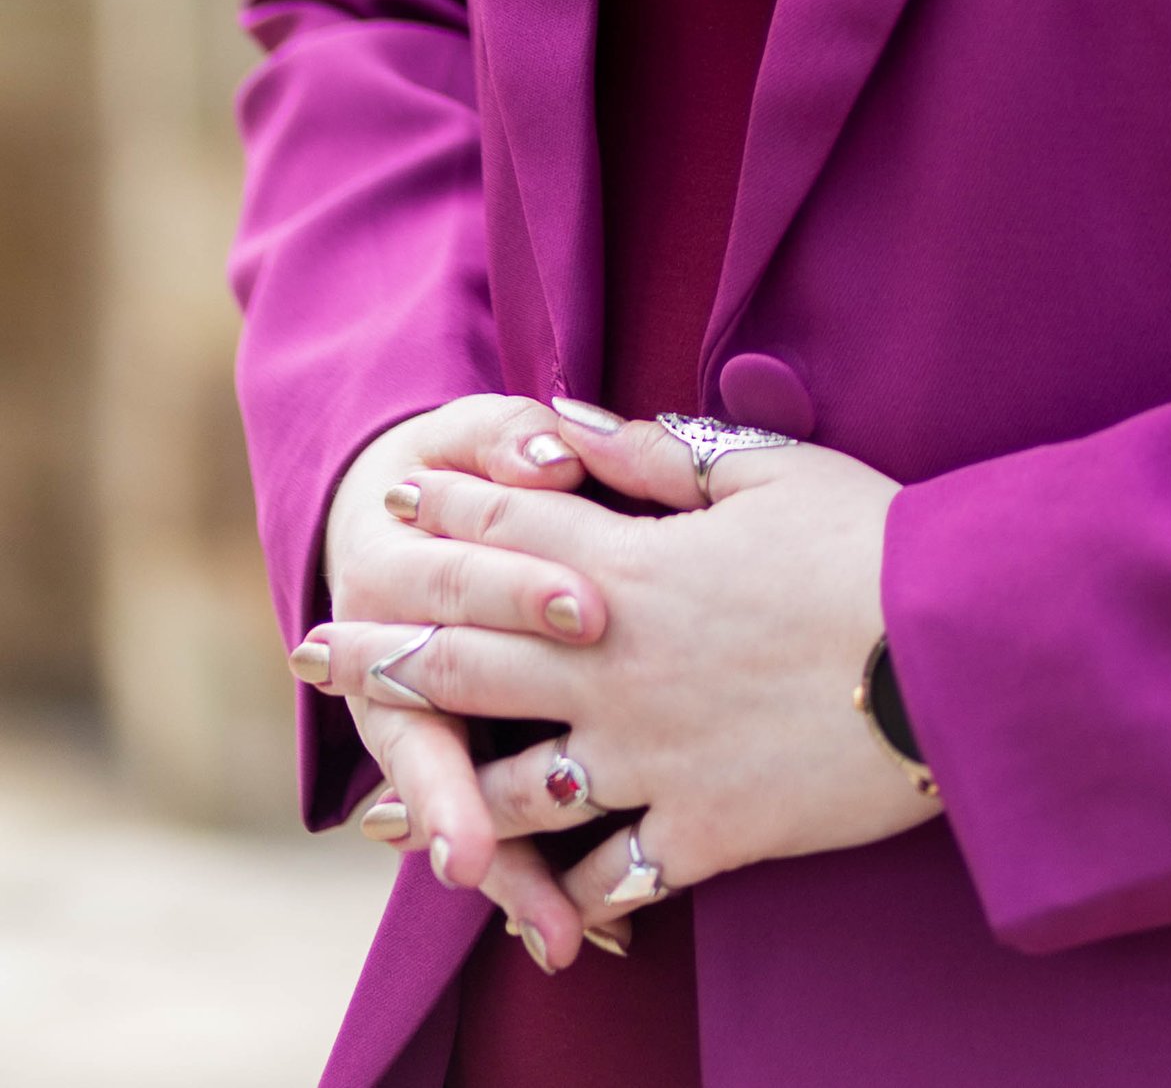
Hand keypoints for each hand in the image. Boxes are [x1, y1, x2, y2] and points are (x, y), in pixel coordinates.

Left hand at [301, 404, 930, 967]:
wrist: (949, 655)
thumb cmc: (869, 542)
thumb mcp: (765, 470)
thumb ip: (653, 454)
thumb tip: (568, 414)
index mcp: (631, 572)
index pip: (511, 528)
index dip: (448, 504)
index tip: (393, 494)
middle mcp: (616, 672)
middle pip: (470, 662)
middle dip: (384, 653)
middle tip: (312, 650)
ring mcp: (651, 761)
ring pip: (515, 788)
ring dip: (441, 798)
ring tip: (382, 809)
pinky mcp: (703, 834)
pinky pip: (612, 871)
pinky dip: (570, 888)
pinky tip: (537, 896)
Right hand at [308, 394, 604, 965]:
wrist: (385, 504)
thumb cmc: (455, 467)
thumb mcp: (469, 432)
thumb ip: (507, 438)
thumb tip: (552, 448)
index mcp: (396, 562)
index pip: (466, 580)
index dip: (525, 592)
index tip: (592, 611)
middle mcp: (390, 657)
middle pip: (443, 717)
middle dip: (486, 775)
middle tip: (547, 810)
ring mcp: (413, 720)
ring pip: (451, 800)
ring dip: (503, 861)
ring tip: (551, 928)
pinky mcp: (448, 761)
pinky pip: (483, 827)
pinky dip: (522, 880)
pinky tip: (569, 932)